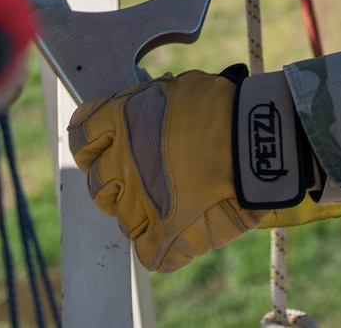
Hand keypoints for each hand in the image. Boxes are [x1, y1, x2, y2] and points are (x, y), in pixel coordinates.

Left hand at [69, 67, 340, 271]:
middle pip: (97, 183)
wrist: (259, 144)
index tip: (106, 144)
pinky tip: (180, 231)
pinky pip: (146, 250)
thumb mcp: (180, 89)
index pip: (81, 135)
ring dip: (142, 212)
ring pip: (122, 218)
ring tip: (172, 202)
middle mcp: (121, 164)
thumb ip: (150, 104)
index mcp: (122, 121)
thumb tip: (145, 110)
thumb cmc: (226, 109)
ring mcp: (139, 204)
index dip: (93, 141)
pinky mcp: (162, 237)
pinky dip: (161, 245)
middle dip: (116, 180)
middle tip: (145, 175)